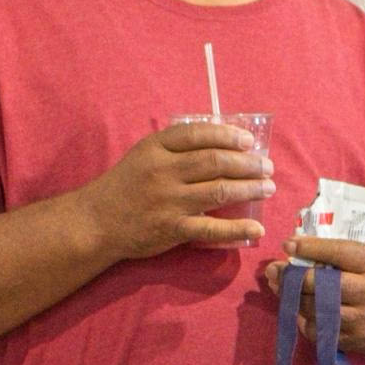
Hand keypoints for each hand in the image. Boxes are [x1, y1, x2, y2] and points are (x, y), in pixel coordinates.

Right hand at [72, 122, 273, 262]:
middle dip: (247, 163)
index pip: (198, 135)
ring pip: (219, 190)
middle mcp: (164, 172)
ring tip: (268, 187)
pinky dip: (237, 228)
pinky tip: (256, 227)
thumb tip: (218, 141)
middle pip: (215, 161)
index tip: (248, 141)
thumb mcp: (143, 155)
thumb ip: (174, 146)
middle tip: (266, 166)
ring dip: (249, 188)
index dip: (227, 135)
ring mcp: (169, 201)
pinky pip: (212, 228)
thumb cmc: (124, 186)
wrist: (97, 222)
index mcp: (156, 148)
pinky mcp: (172, 229)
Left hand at [258, 236, 364, 354]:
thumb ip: (345, 249)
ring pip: (315, 310)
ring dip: (292, 298)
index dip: (310, 248)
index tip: (288, 244)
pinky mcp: (352, 341)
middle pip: (323, 285)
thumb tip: (301, 245)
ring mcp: (361, 322)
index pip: (340, 253)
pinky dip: (302, 318)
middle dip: (293, 277)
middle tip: (274, 270)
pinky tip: (296, 307)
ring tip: (279, 286)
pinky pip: (317, 331)